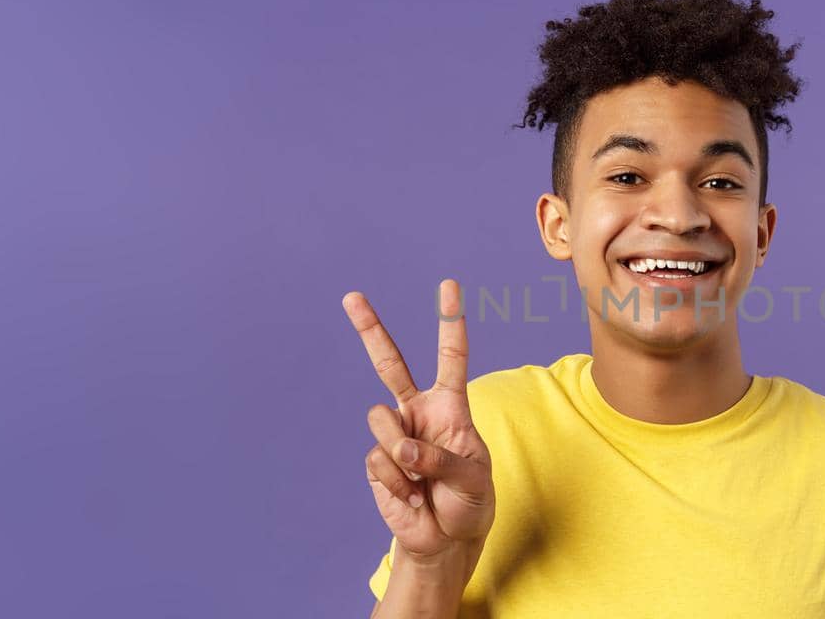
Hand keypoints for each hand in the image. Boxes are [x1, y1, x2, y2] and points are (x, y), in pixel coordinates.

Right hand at [343, 280, 493, 562]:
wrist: (445, 538)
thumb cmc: (469, 500)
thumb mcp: (473, 478)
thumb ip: (441, 459)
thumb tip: (401, 449)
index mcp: (449, 406)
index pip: (451, 357)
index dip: (450, 321)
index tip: (449, 285)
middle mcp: (417, 412)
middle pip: (389, 364)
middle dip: (370, 329)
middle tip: (352, 296)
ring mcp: (394, 435)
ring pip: (382, 420)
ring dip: (404, 454)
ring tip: (422, 481)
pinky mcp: (377, 462)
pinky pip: (379, 460)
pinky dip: (398, 483)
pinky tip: (412, 497)